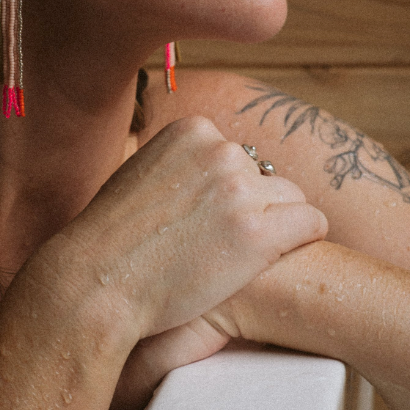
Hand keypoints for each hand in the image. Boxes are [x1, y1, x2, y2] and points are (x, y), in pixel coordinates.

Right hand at [41, 115, 326, 346]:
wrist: (98, 280)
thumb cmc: (112, 238)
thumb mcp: (141, 173)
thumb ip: (180, 164)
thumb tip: (206, 169)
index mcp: (193, 129)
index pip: (238, 155)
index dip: (228, 193)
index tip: (206, 221)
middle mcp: (221, 150)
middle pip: (265, 177)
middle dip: (252, 210)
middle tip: (223, 247)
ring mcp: (240, 189)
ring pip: (291, 199)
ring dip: (275, 227)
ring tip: (243, 259)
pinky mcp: (258, 232)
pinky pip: (311, 223)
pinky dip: (304, 241)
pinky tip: (282, 261)